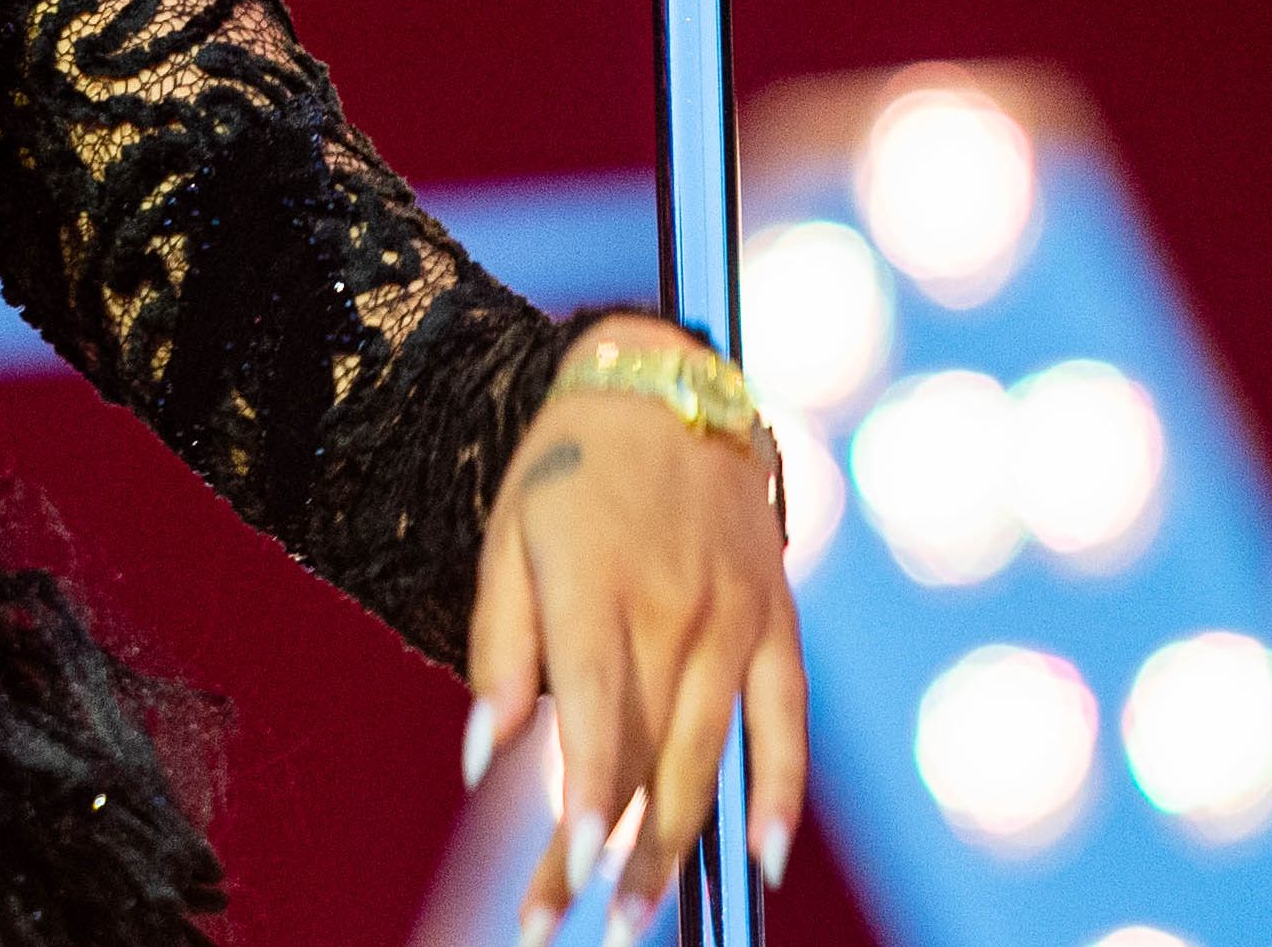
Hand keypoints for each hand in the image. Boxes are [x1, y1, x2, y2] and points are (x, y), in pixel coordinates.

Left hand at [462, 315, 809, 944]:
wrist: (665, 380)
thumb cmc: (568, 466)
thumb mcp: (506, 536)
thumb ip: (499, 648)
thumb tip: (484, 754)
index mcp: (596, 591)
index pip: (594, 722)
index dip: (585, 807)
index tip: (568, 879)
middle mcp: (673, 612)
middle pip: (646, 758)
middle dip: (613, 855)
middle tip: (580, 931)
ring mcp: (734, 619)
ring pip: (710, 755)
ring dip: (679, 846)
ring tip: (645, 917)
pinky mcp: (776, 618)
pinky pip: (787, 719)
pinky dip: (781, 791)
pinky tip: (761, 859)